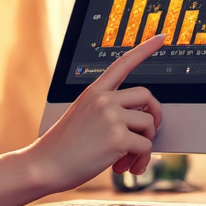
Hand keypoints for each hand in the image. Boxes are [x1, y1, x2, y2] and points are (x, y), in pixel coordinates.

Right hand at [31, 35, 164, 192]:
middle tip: (148, 133)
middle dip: (154, 115)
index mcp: (94, 91)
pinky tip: (126, 167)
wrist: (45, 165)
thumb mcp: (81, 116)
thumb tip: (139, 119)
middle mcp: (103, 99)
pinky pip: (146, 146)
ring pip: (149, 124)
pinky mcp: (118, 138)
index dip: (144, 49)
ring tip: (128, 159)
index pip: (122, 63)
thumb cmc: (63, 146)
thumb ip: (107, 110)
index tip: (161, 38)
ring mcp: (111, 116)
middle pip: (147, 95)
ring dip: (145, 144)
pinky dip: (141, 160)